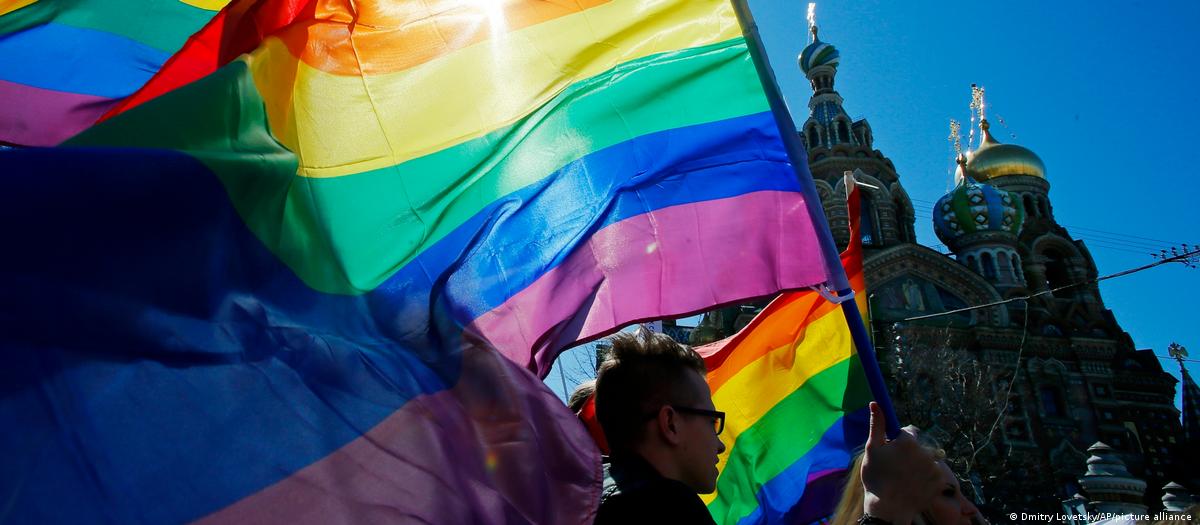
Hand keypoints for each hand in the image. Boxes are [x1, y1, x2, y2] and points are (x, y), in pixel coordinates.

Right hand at [859, 402, 941, 524]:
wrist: (888, 508)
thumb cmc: (876, 477)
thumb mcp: (872, 449)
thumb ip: (877, 425)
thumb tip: (875, 402)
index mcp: (909, 442)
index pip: (909, 431)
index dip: (900, 440)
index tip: (893, 450)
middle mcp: (925, 452)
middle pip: (918, 447)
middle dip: (909, 454)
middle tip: (896, 467)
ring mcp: (935, 468)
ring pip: (926, 460)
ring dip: (918, 466)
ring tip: (904, 478)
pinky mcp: (941, 482)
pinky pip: (934, 474)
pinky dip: (926, 478)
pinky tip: (914, 485)